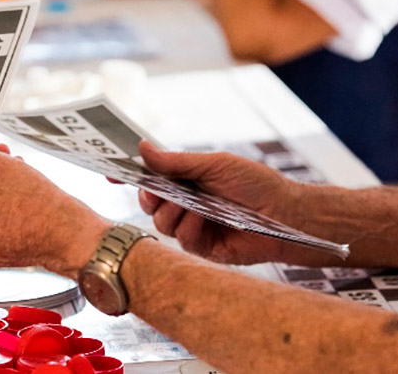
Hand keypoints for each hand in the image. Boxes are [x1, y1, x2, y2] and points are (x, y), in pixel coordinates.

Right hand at [138, 141, 316, 264]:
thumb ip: (176, 162)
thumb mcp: (214, 164)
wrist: (286, 214)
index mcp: (186, 182)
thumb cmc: (256, 184)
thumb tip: (142, 149)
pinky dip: (189, 227)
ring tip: (193, 205)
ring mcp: (192, 227)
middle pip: (148, 203)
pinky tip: (206, 219)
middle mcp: (185, 204)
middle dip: (149, 196)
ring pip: (160, 223)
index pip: (151, 179)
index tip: (110, 173)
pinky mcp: (202, 248)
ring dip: (172, 212)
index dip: (129, 177)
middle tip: (157, 190)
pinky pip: (181, 239)